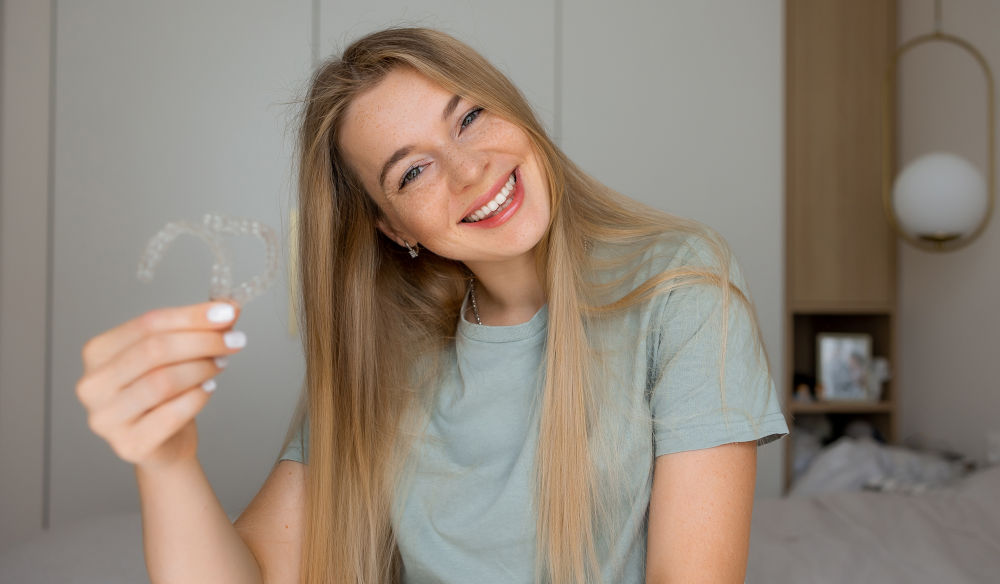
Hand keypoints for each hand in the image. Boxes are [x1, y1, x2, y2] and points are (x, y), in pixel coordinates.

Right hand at [76, 301, 245, 470]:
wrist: (165, 444)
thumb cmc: (165, 395)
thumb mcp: (176, 356)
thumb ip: (197, 330)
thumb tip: (229, 307)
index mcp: (98, 352)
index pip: (148, 324)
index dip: (191, 316)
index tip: (227, 313)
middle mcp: (93, 384)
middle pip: (154, 350)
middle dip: (202, 341)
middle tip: (234, 341)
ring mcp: (106, 418)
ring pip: (162, 381)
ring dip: (201, 368)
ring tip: (220, 364)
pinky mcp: (129, 444)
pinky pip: (172, 414)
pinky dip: (197, 397)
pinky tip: (208, 389)